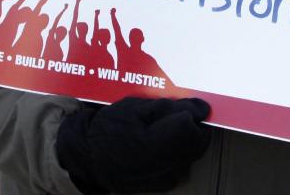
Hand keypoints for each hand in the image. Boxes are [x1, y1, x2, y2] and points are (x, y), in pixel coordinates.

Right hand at [57, 97, 210, 193]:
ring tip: (165, 127)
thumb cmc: (108, 129)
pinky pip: (183, 163)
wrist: (90, 159)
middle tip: (176, 113)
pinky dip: (179, 150)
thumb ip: (168, 108)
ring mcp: (167, 178)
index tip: (183, 104)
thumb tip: (199, 107)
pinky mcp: (166, 184)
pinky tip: (161, 141)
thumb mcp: (134, 108)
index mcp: (156, 145)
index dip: (191, 111)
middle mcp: (166, 167)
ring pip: (193, 152)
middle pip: (199, 141)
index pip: (193, 126)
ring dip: (187, 137)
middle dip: (193, 124)